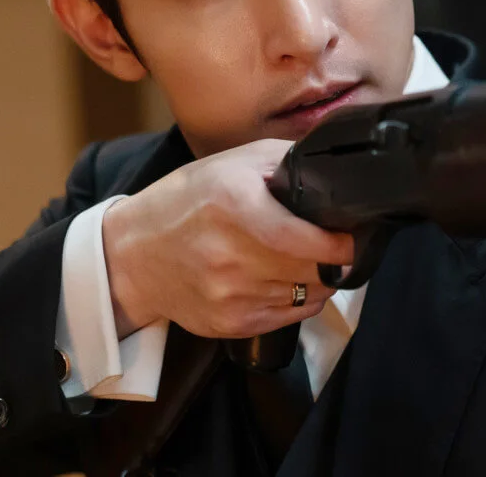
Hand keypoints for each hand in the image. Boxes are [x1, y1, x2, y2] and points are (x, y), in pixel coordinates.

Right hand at [102, 139, 354, 338]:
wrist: (134, 252)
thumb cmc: (188, 201)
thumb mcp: (233, 162)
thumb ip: (285, 160)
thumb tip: (334, 171)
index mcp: (234, 206)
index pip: (302, 239)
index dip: (337, 245)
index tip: (351, 239)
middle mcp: (230, 255)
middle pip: (311, 271)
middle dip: (333, 261)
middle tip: (336, 247)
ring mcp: (228, 294)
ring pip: (305, 297)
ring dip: (317, 281)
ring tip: (305, 261)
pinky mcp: (228, 323)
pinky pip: (287, 318)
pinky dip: (297, 300)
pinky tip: (284, 280)